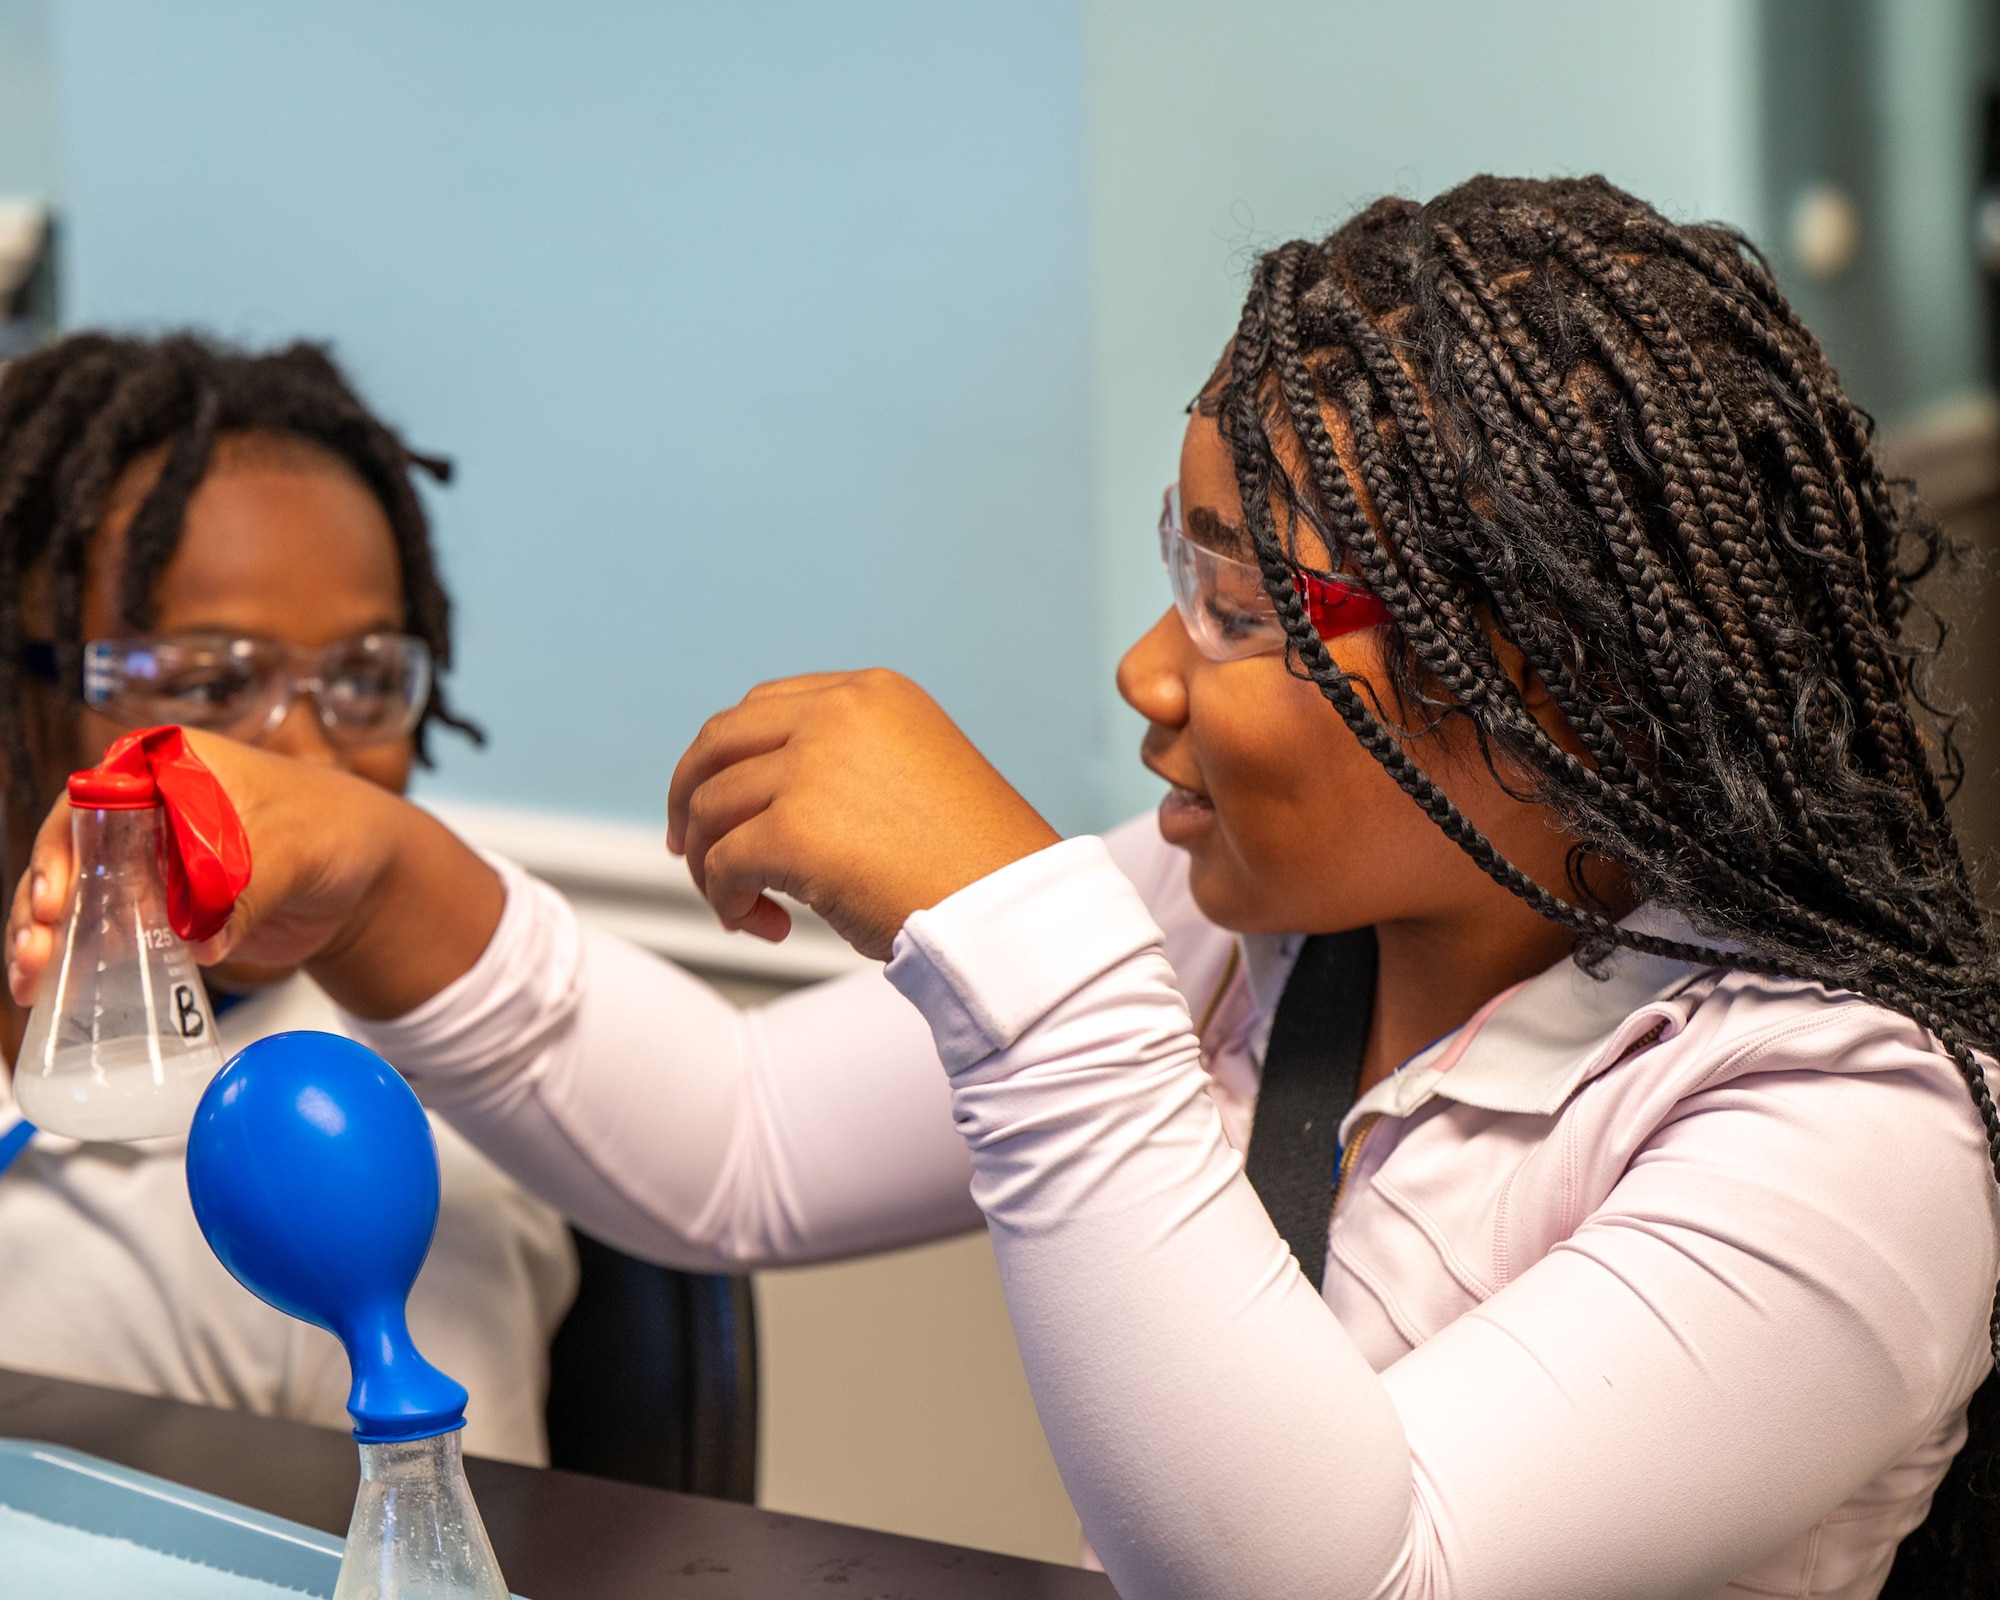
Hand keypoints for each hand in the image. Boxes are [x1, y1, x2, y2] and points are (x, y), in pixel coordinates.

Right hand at [7, 729, 502, 1019]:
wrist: (364, 875)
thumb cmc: (336, 831)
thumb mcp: (295, 849)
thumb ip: (248, 888)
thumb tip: (200, 940)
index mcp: (170, 766)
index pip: (94, 799)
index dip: (62, 847)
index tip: (55, 899)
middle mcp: (146, 807)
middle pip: (70, 851)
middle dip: (42, 904)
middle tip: (35, 953)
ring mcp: (148, 860)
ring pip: (78, 896)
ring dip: (49, 939)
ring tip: (33, 980)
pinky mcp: (160, 908)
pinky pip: (109, 931)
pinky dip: (81, 960)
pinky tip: (56, 991)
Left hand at [668, 670, 1059, 960]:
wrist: (1014, 915)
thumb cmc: (973, 866)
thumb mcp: (911, 779)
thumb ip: (843, 766)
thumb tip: (752, 798)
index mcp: (873, 693)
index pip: (764, 708)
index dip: (725, 758)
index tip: (713, 805)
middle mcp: (839, 714)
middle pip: (717, 742)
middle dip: (690, 798)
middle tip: (687, 850)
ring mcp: (813, 766)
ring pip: (712, 808)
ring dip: (712, 866)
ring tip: (748, 910)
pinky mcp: (795, 829)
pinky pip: (723, 864)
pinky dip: (726, 901)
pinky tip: (763, 927)